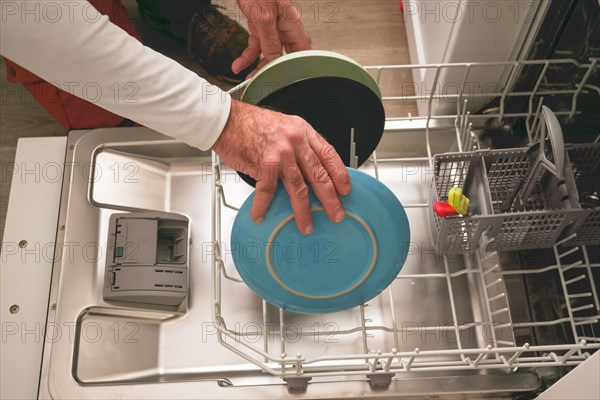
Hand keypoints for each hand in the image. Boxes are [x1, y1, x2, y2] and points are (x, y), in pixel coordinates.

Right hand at [212, 100, 350, 233]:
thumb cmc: (251, 123)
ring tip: (306, 224)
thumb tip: (308, 169)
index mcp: (303, 131)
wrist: (227, 119)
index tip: (345, 189)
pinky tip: (261, 214)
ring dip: (303, 210)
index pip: (329, 155)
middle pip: (319, 175)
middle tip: (336, 213)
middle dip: (330, 198)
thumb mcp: (284, 126)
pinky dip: (263, 205)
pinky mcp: (264, 163)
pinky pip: (268, 190)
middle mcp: (296, 141)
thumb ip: (298, 145)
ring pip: (298, 187)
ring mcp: (281, 152)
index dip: (340, 174)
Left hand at [232, 0, 310, 77]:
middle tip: (264, 83)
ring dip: (257, 66)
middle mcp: (284, 27)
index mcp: (292, 24)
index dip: (298, 68)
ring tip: (247, 78)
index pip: (301, 52)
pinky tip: (238, 64)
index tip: (288, 81)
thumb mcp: (263, 16)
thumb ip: (270, 41)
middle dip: (273, 71)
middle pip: (283, 55)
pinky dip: (247, 56)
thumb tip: (274, 60)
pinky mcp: (259, 24)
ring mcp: (271, 26)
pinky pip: (255, 45)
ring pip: (268, 53)